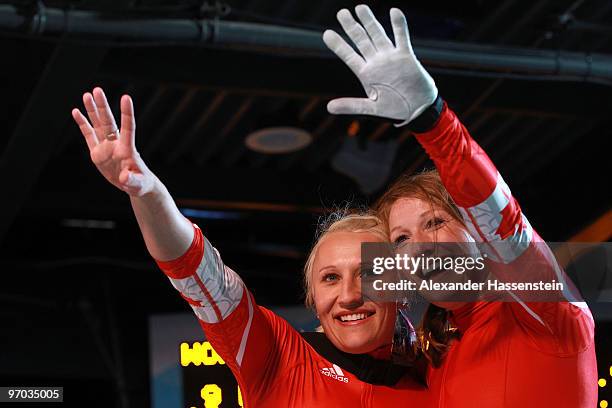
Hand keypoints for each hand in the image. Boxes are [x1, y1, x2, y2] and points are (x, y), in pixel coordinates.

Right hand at [72, 88, 156, 196]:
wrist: (134, 184)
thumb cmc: (141, 184)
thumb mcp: (138, 184)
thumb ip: (131, 180)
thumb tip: (124, 177)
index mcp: (128, 149)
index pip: (128, 128)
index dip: (126, 113)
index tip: (126, 97)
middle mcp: (116, 144)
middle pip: (109, 122)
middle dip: (103, 107)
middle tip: (97, 90)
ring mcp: (106, 147)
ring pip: (98, 125)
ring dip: (93, 110)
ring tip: (87, 95)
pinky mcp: (97, 152)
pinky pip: (88, 135)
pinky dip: (83, 123)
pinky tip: (77, 111)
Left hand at [323, 5, 436, 123]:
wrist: (418, 110)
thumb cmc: (395, 109)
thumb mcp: (371, 108)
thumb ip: (351, 105)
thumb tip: (329, 107)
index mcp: (366, 74)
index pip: (349, 56)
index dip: (338, 45)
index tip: (326, 33)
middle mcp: (377, 62)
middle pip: (361, 40)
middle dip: (351, 27)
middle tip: (341, 13)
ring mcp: (391, 57)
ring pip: (378, 35)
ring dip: (370, 21)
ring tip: (360, 7)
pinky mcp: (406, 56)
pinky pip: (402, 37)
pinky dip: (399, 25)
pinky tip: (394, 11)